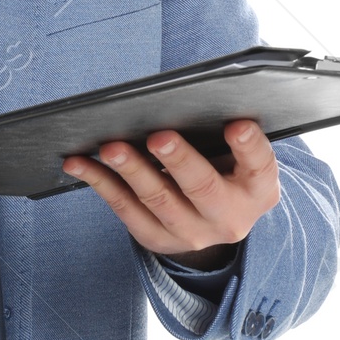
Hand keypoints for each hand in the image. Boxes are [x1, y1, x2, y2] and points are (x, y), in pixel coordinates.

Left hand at [60, 120, 279, 257]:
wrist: (215, 222)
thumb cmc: (227, 172)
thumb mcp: (239, 158)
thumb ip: (225, 136)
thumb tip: (182, 100)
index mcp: (258, 191)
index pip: (259, 165)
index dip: (249, 146)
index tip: (237, 125)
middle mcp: (229, 217)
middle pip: (202, 188)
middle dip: (179, 161)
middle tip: (159, 137)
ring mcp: (193, 233)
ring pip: (158, 200)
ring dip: (131, 171)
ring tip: (110, 148)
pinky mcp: (158, 239)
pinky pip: (125, 210)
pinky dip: (101, 183)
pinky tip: (80, 164)